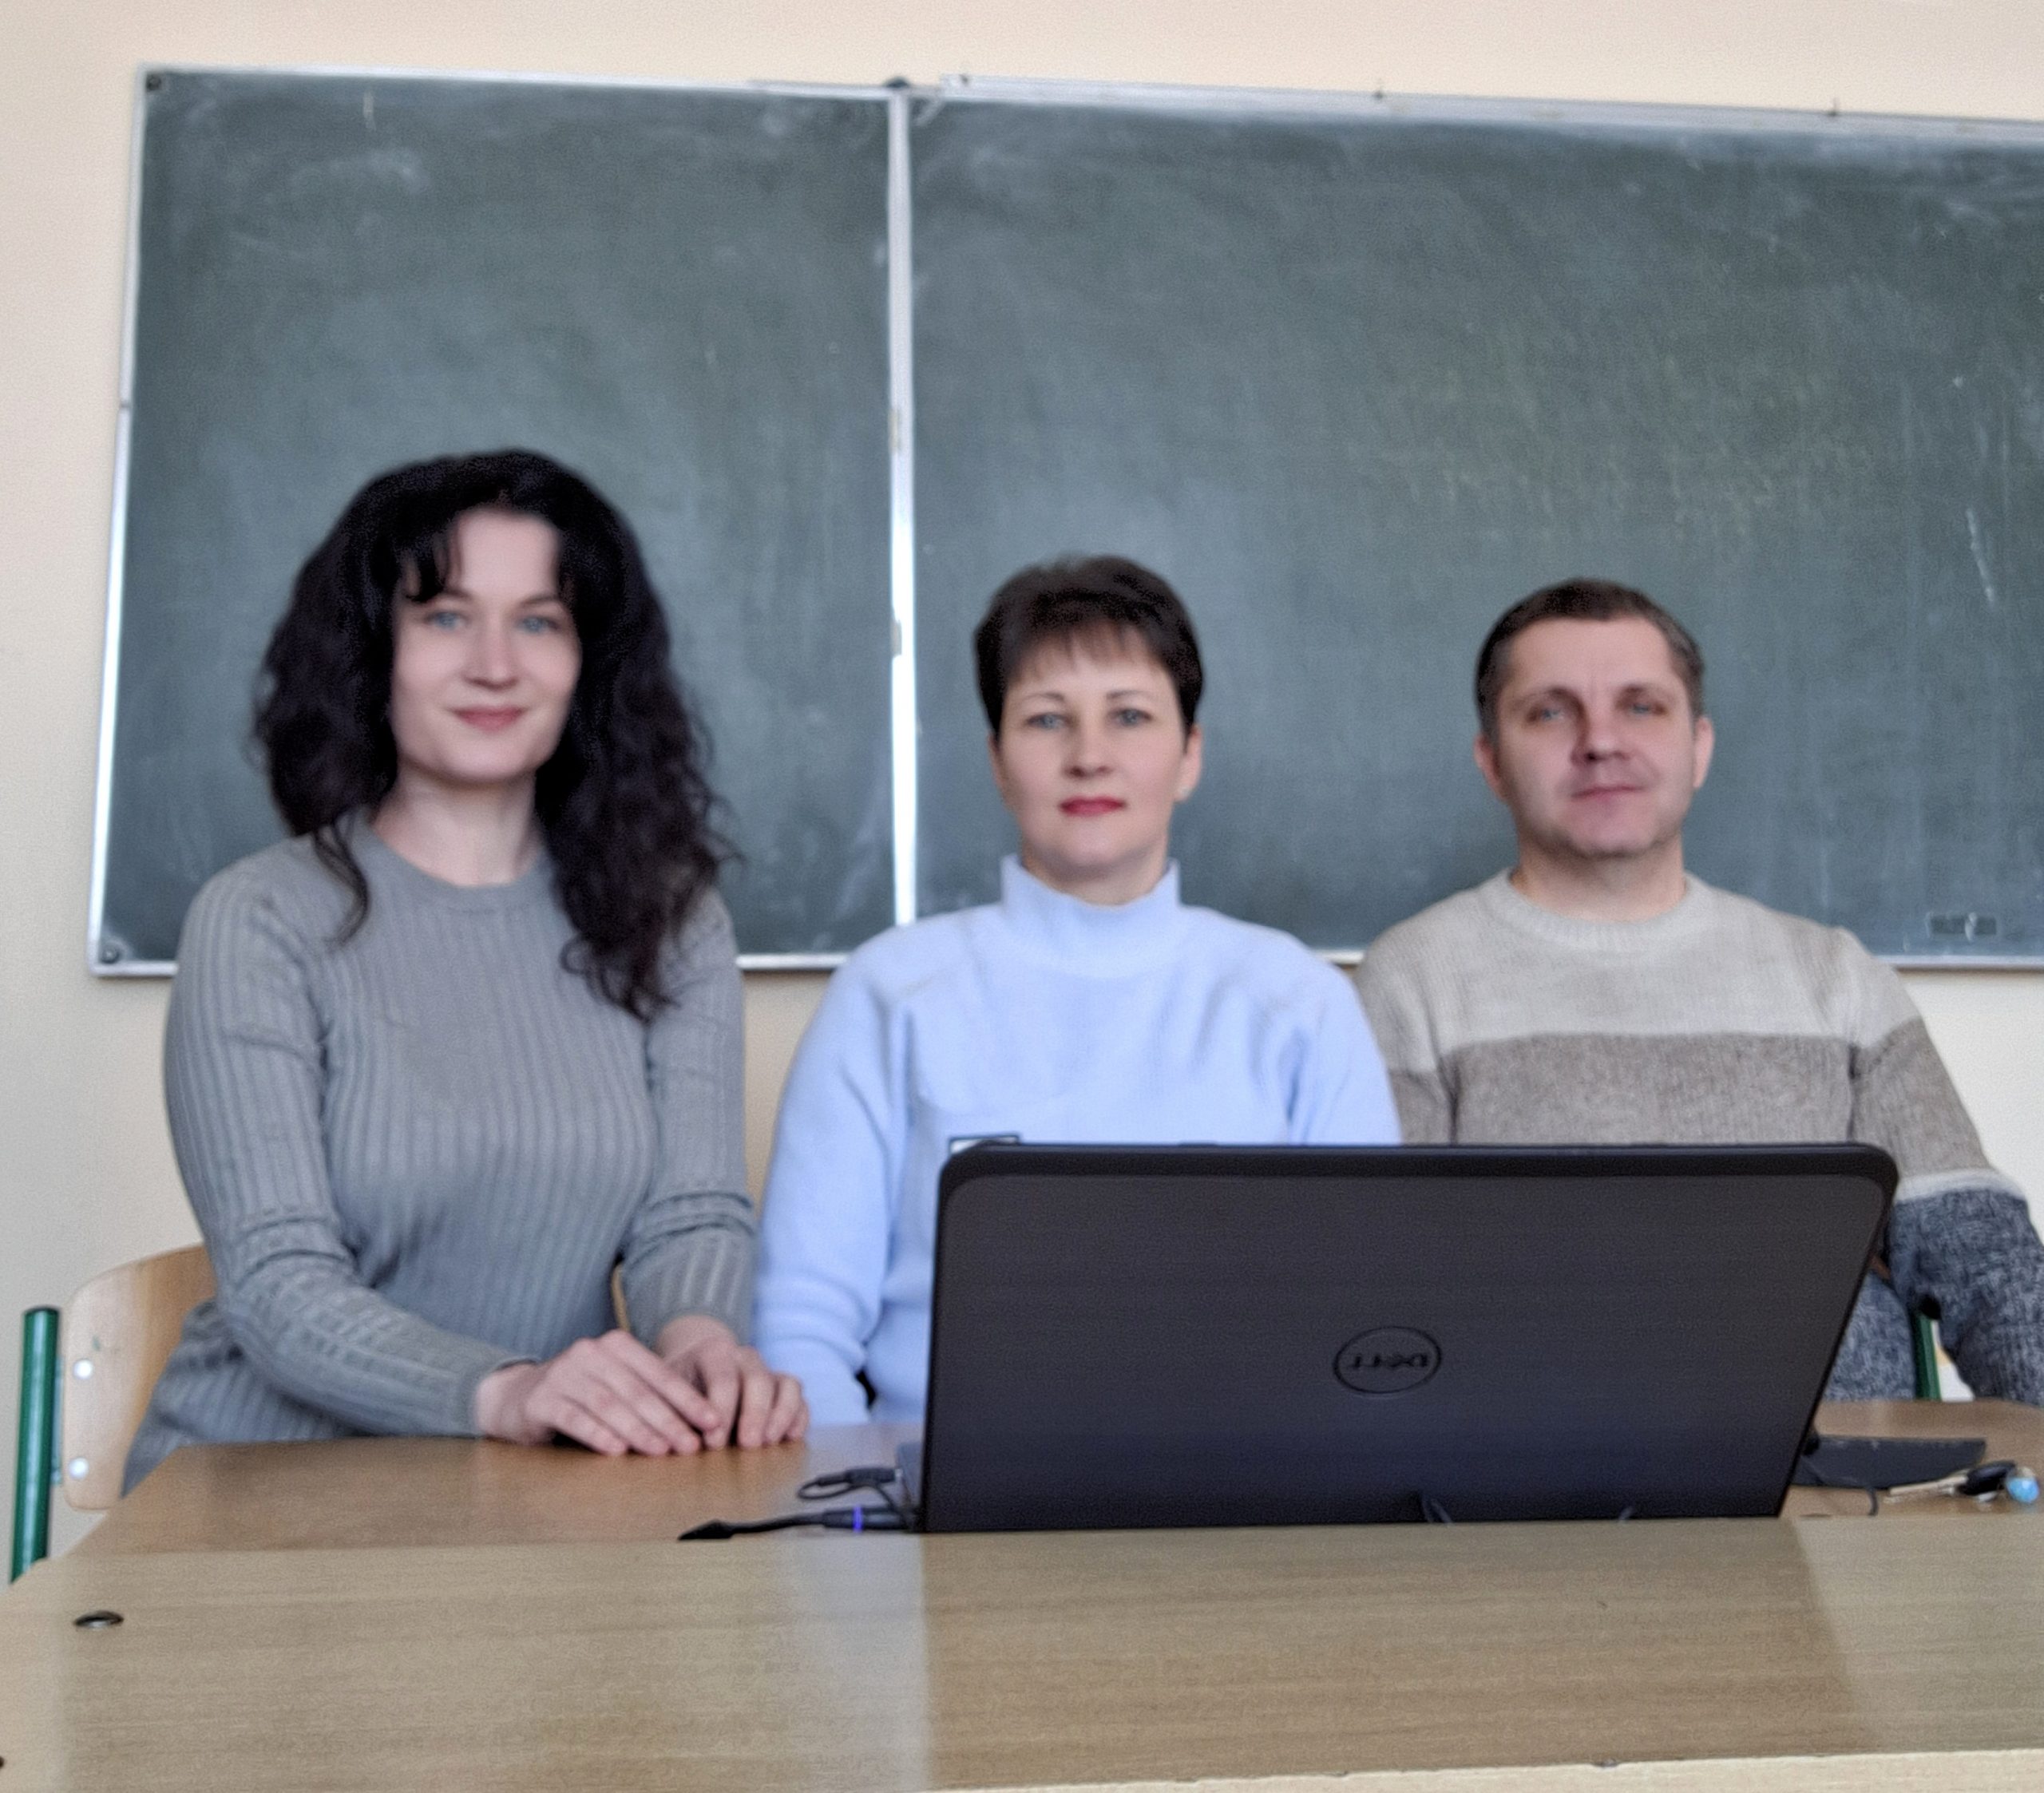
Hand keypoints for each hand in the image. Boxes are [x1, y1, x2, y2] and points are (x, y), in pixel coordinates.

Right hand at [474, 1330, 721, 1455]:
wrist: (517, 1396)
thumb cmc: (580, 1393)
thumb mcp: (615, 1384)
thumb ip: (647, 1395)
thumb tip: (698, 1424)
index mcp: (616, 1345)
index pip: (659, 1373)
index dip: (688, 1399)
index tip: (713, 1423)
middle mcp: (590, 1353)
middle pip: (637, 1390)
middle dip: (669, 1419)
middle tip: (691, 1445)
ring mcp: (564, 1374)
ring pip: (609, 1404)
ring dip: (639, 1430)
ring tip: (661, 1450)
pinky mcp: (541, 1400)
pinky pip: (575, 1417)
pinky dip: (598, 1434)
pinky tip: (617, 1451)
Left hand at [657, 1314, 807, 1449]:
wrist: (693, 1372)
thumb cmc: (677, 1392)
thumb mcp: (666, 1396)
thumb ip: (672, 1415)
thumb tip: (676, 1443)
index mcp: (712, 1352)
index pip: (723, 1378)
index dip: (722, 1411)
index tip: (713, 1443)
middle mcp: (744, 1356)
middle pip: (758, 1379)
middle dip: (755, 1413)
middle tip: (748, 1445)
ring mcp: (767, 1370)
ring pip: (787, 1384)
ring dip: (781, 1414)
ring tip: (770, 1442)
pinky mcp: (782, 1387)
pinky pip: (798, 1397)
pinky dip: (798, 1416)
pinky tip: (790, 1438)